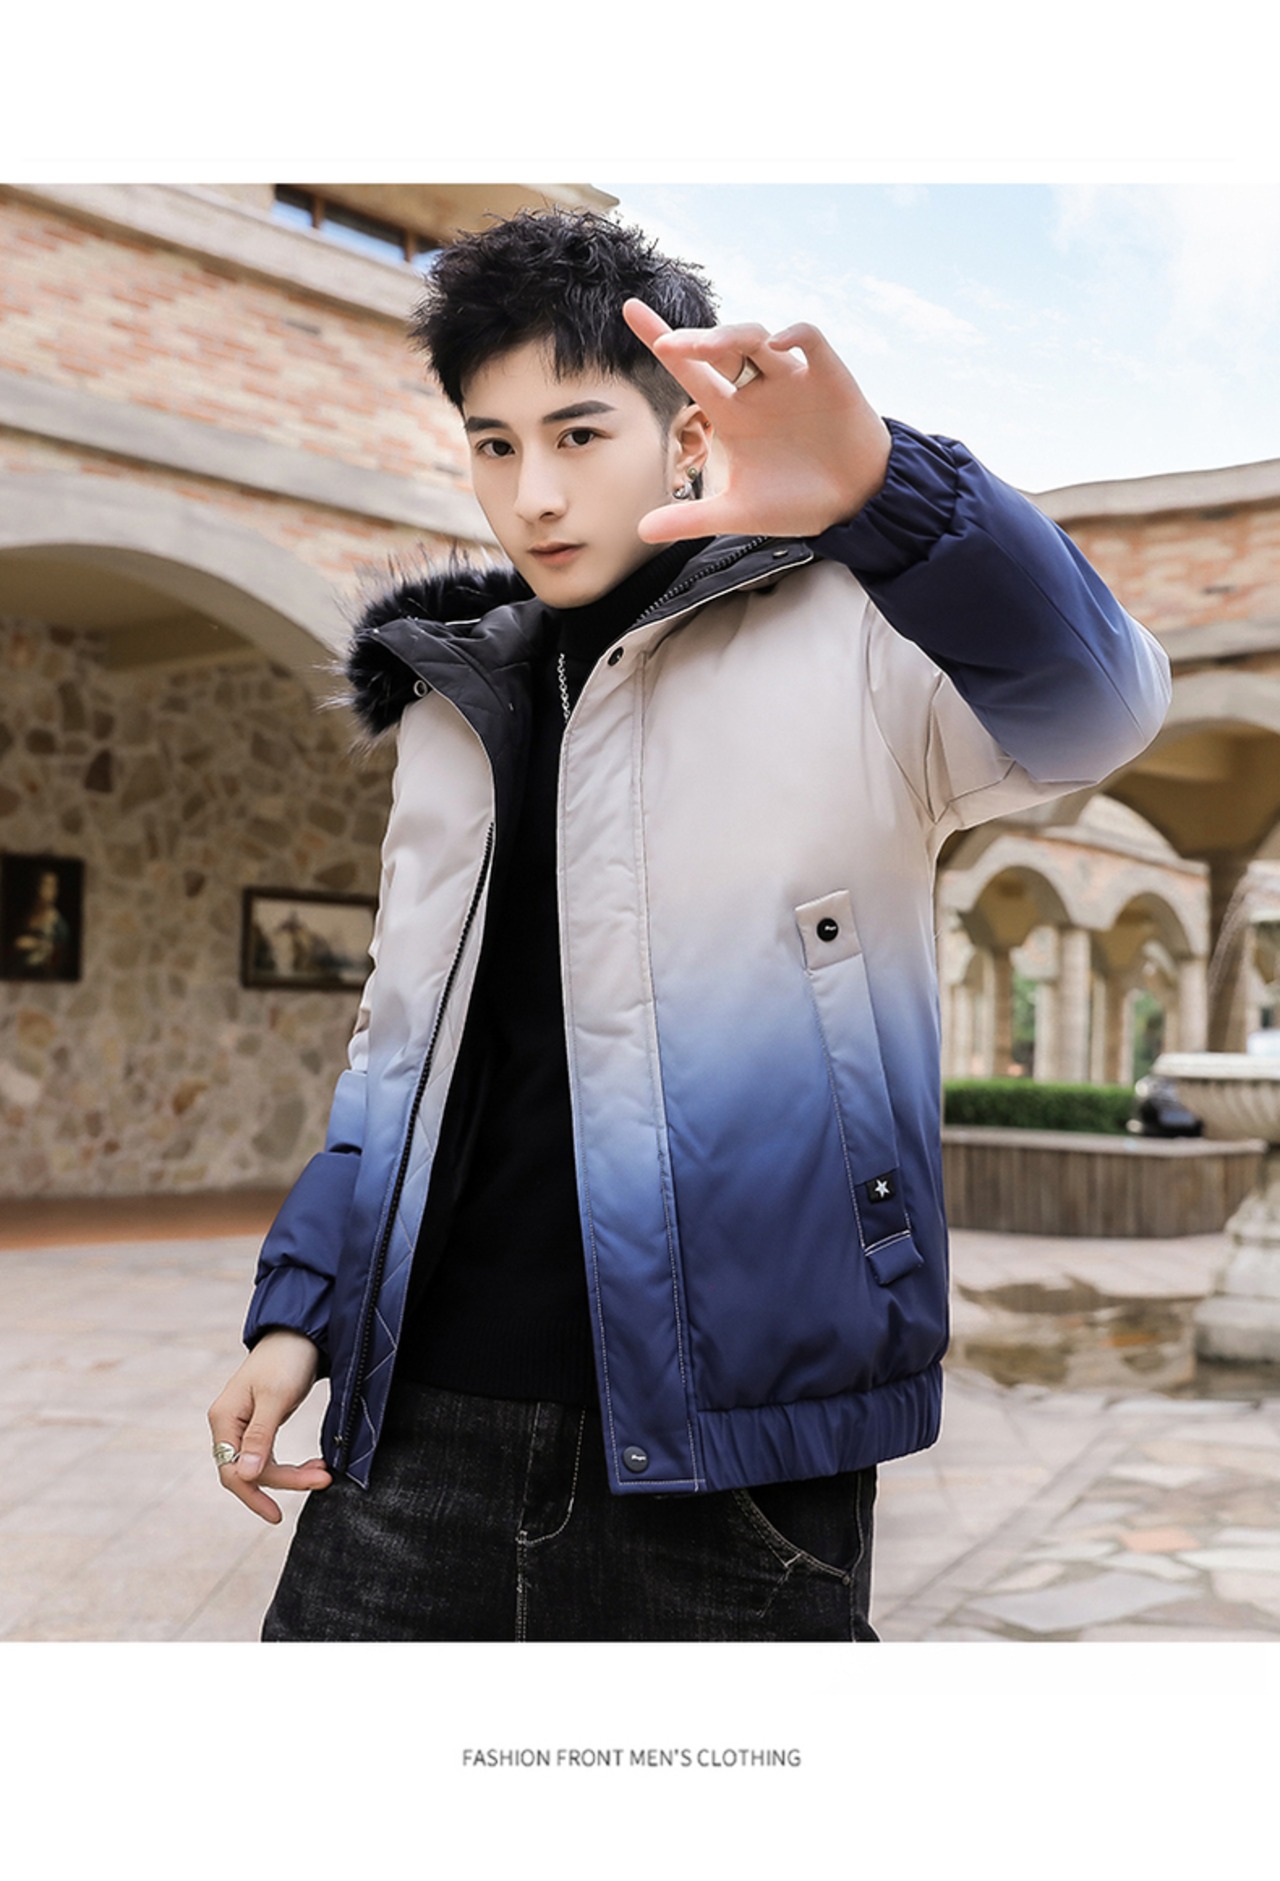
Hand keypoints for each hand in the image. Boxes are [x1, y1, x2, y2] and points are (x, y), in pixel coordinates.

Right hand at [208, 1329, 330, 1523]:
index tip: (278, 1514)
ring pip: (261, 1466)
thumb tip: (244, 1476)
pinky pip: (269, 1455)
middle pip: (249, 1472)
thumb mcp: (275, 1397)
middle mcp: (228, 1425)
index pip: (232, 1472)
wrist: (300, 1332)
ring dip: (291, 1475)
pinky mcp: (261, 1424)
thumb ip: (260, 1437)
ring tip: (323, 1473)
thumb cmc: (286, 1359)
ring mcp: (243, 1425)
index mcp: (224, 1419)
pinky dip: (291, 1464)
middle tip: (323, 1479)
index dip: (254, 1495)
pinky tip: (313, 1465)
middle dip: (285, 1481)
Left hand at [623, 298, 891, 543]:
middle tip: (667, 345)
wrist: (855, 505)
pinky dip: (795, 336)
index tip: (630, 309)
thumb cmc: (797, 502)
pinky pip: (811, 340)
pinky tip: (778, 344)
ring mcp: (791, 379)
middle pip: (718, 350)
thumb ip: (691, 519)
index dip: (661, 339)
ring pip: (757, 338)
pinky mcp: (828, 375)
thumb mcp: (739, 513)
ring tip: (707, 347)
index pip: (689, 370)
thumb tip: (641, 531)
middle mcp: (757, 389)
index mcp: (731, 414)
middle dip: (693, 342)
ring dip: (731, 337)